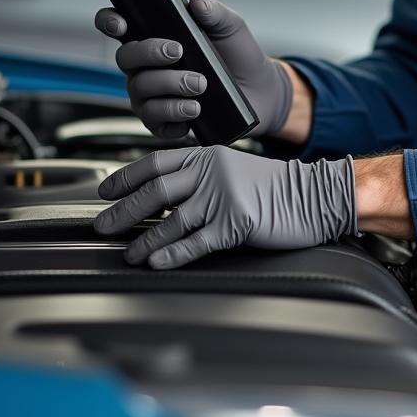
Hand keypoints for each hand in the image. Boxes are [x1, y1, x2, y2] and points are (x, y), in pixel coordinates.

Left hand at [93, 145, 356, 267]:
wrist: (314, 194)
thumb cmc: (275, 186)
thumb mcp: (234, 167)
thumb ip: (201, 174)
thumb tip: (164, 193)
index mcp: (208, 155)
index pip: (156, 162)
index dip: (126, 176)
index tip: (105, 190)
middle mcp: (211, 171)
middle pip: (156, 190)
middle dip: (123, 210)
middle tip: (102, 224)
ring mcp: (223, 197)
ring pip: (171, 220)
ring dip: (143, 238)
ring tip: (127, 252)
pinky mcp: (236, 223)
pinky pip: (196, 241)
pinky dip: (172, 254)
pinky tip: (155, 261)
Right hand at [95, 0, 292, 138]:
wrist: (261, 91)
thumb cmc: (239, 55)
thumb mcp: (231, 28)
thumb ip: (215, 13)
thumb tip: (196, 4)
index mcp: (156, 37)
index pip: (119, 26)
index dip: (110, 22)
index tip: (122, 25)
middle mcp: (147, 66)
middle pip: (125, 58)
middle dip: (149, 53)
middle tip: (178, 52)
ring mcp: (153, 95)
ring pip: (139, 90)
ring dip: (169, 85)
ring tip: (200, 85)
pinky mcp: (164, 122)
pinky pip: (153, 121)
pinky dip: (173, 114)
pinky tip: (194, 109)